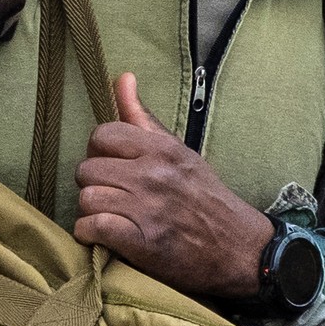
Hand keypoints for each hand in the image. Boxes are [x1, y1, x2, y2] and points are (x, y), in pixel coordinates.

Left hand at [73, 74, 277, 301]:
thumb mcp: (178, 152)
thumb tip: (122, 76)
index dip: (99, 153)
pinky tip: (104, 236)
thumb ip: (142, 117)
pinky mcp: (141, 242)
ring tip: (110, 216)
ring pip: (86, 198)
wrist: (238, 248)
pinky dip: (90, 234)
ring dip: (91, 211)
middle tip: (112, 196)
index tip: (112, 168)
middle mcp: (153, 175)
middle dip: (94, 184)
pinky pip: (91, 228)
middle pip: (87, 169)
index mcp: (161, 150)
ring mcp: (147, 208)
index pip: (102, 135)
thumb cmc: (204, 198)